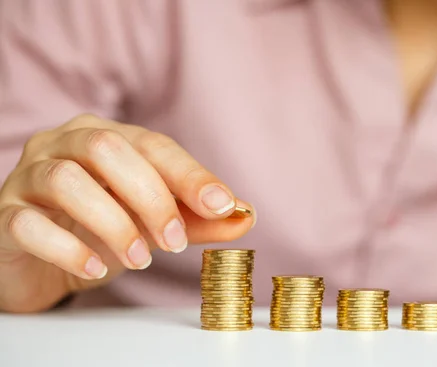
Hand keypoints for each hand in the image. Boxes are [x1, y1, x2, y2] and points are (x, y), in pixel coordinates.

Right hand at [0, 114, 254, 312]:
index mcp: (105, 137)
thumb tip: (245, 217)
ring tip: (139, 259)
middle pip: (107, 150)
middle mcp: (62, 145)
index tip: (222, 205)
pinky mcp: (4, 216)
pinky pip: (28, 225)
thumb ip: (195, 220)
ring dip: (114, 223)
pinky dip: (69, 249)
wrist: (40, 260)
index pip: (152, 145)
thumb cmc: (98, 229)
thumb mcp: (151, 223)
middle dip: (151, 197)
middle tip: (174, 242)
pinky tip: (97, 270)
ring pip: (66, 180)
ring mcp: (26, 177)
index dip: (189, 174)